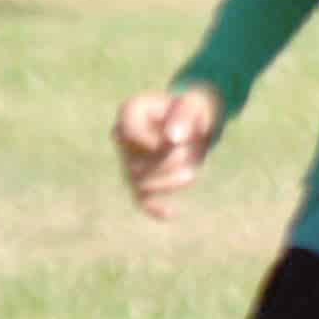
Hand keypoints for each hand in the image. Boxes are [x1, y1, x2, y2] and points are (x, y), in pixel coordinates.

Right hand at [113, 84, 221, 217]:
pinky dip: (154, 207)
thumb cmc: (193, 108)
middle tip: (191, 150)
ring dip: (171, 182)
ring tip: (191, 171)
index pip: (130, 135)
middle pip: (135, 163)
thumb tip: (172, 138)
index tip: (175, 138)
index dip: (154, 143)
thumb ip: (184, 116)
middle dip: (169, 163)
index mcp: (130, 112)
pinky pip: (140, 198)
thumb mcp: (194, 105)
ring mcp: (128, 159)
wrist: (196, 120)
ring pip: (141, 183)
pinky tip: (170, 213)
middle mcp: (122, 136)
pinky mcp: (140, 178)